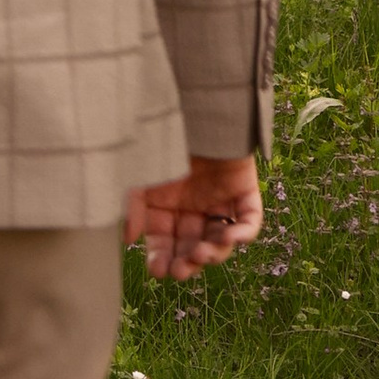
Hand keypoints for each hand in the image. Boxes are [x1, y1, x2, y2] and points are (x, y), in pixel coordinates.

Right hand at [125, 153, 262, 282]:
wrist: (190, 108)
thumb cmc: (159, 140)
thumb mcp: (137, 176)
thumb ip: (131, 208)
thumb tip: (128, 241)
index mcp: (166, 206)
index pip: (165, 243)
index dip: (163, 259)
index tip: (158, 271)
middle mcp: (193, 208)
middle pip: (193, 247)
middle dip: (188, 262)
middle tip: (182, 269)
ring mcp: (219, 201)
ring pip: (221, 240)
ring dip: (213, 253)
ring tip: (202, 253)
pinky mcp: (243, 191)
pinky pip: (249, 220)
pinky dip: (244, 234)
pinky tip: (232, 239)